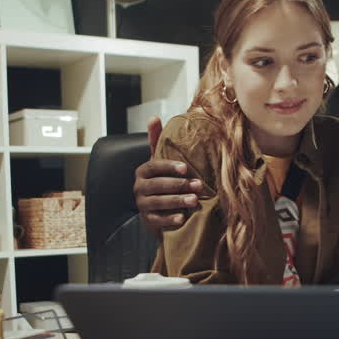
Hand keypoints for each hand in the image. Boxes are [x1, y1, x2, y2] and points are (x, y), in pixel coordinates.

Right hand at [134, 117, 202, 232]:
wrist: (157, 210)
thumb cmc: (162, 181)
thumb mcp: (159, 162)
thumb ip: (157, 142)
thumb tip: (153, 117)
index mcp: (142, 171)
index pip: (154, 166)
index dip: (169, 167)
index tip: (186, 168)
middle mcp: (139, 188)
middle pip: (158, 185)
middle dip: (179, 185)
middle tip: (199, 186)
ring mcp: (142, 205)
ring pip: (159, 202)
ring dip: (177, 201)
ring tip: (195, 200)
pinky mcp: (148, 220)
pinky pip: (158, 220)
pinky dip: (170, 219)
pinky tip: (183, 218)